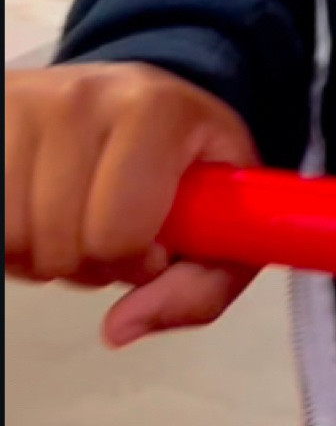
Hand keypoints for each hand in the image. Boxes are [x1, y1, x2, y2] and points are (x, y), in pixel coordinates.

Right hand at [5, 61, 258, 346]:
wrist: (139, 96)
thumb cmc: (181, 154)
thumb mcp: (224, 212)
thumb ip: (201, 286)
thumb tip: (122, 328)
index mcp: (156, 108)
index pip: (121, 231)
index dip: (137, 259)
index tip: (155, 241)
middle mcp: (85, 97)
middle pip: (62, 244)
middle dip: (90, 262)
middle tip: (112, 228)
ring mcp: (29, 106)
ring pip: (14, 238)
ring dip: (44, 252)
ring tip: (77, 216)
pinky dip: (12, 241)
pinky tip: (41, 212)